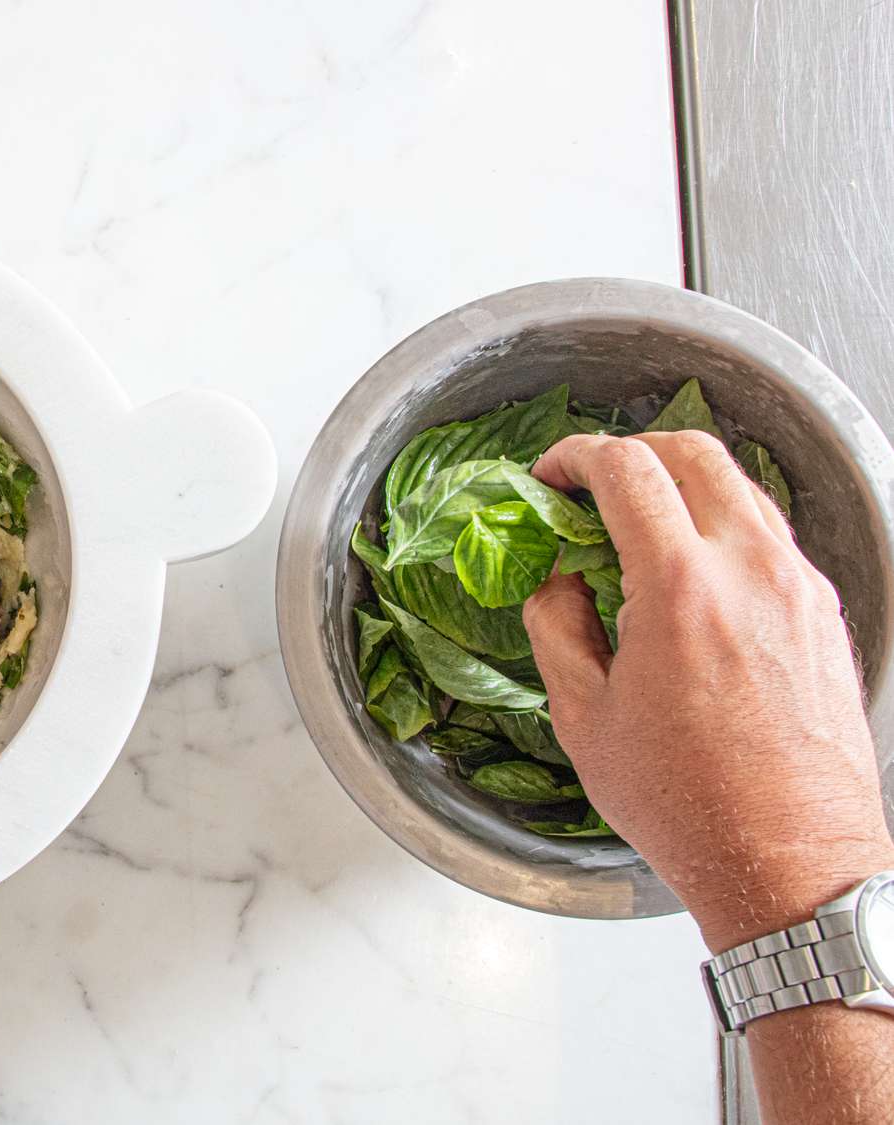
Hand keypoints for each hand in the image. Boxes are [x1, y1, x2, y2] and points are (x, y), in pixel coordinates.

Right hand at [523, 430, 893, 950]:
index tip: (552, 474)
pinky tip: (690, 574)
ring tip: (638, 530)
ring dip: (681, 486)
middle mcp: (751, 570)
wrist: (790, 862)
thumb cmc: (687, 803)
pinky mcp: (823, 612)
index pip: (627, 470)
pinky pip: (770, 535)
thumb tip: (558, 583)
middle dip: (631, 453)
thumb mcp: (585, 718)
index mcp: (681, 588)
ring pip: (740, 486)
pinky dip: (721, 526)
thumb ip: (557, 629)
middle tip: (591, 486)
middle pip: (692, 452)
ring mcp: (799, 587)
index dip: (577, 457)